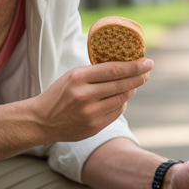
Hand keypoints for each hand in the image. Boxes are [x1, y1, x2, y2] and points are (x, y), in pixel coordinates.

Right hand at [31, 59, 151, 142]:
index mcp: (79, 78)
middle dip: (139, 77)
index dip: (135, 66)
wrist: (41, 121)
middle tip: (146, 71)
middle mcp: (85, 95)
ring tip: (133, 84)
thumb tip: (126, 66)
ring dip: (131, 90)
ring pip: (122, 99)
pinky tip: (119, 99)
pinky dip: (121, 104)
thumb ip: (96, 72)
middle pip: (122, 85)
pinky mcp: (94, 127)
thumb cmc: (60, 94)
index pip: (114, 70)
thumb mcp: (73, 76)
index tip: (147, 62)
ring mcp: (90, 113)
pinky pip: (117, 112)